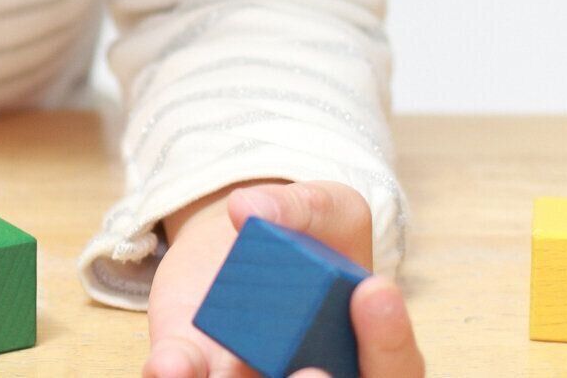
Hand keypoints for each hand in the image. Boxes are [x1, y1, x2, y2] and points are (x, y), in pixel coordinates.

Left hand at [143, 180, 423, 377]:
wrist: (243, 238)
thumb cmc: (307, 235)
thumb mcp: (323, 207)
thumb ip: (301, 207)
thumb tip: (248, 208)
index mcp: (364, 351)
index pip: (394, 368)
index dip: (389, 341)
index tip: (375, 291)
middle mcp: (312, 376)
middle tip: (313, 371)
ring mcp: (251, 377)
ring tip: (231, 372)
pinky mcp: (197, 366)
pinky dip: (178, 373)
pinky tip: (172, 362)